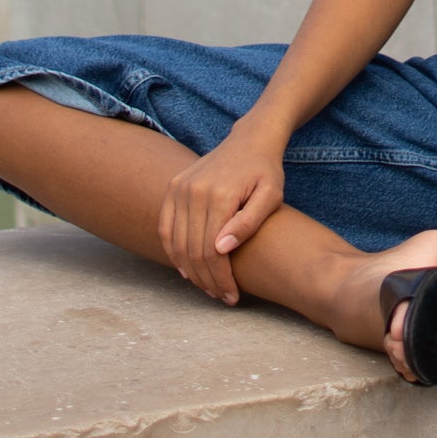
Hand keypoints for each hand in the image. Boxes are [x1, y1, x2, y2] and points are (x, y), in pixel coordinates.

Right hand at [158, 123, 285, 303]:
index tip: (232, 296)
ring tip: (207, 287)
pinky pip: (165, 228)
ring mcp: (180, 187)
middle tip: (221, 296)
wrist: (250, 140)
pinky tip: (186, 269)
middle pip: (193, 251)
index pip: (212, 251)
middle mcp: (194, 191)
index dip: (220, 279)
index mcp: (220, 195)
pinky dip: (173, 252)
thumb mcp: (270, 196)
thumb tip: (221, 249)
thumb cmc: (265, 171)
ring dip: (190, 271)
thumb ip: (248, 222)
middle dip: (207, 280)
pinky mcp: (173, 187)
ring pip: (177, 243)